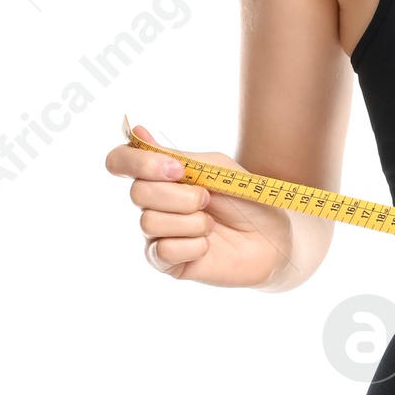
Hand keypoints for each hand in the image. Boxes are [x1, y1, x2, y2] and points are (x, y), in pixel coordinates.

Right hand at [102, 122, 293, 288]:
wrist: (274, 238)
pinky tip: (208, 246)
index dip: (137, 162)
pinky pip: (164, 251)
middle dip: (180, 195)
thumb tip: (137, 131)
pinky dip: (194, 245)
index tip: (176, 169)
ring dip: (192, 221)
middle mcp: (153, 204)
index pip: (120, 161)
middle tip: (208, 200)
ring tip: (212, 225)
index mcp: (161, 176)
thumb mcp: (217, 170)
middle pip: (138, 192)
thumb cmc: (247, 201)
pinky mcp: (167, 263)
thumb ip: (177, 156)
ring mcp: (157, 234)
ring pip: (149, 222)